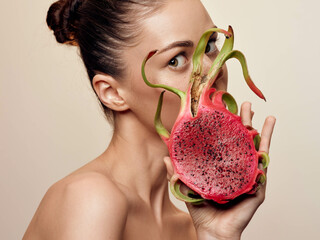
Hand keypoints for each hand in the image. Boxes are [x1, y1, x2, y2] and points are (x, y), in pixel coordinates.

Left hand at [164, 102, 275, 239]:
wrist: (211, 231)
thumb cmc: (202, 209)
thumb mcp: (186, 187)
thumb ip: (177, 172)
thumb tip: (166, 156)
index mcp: (223, 165)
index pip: (226, 141)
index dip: (227, 125)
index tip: (226, 108)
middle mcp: (237, 168)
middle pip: (244, 140)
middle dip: (246, 122)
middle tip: (246, 105)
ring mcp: (248, 177)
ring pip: (258, 151)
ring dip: (262, 133)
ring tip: (267, 117)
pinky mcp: (256, 189)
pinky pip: (261, 172)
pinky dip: (264, 157)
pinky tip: (264, 143)